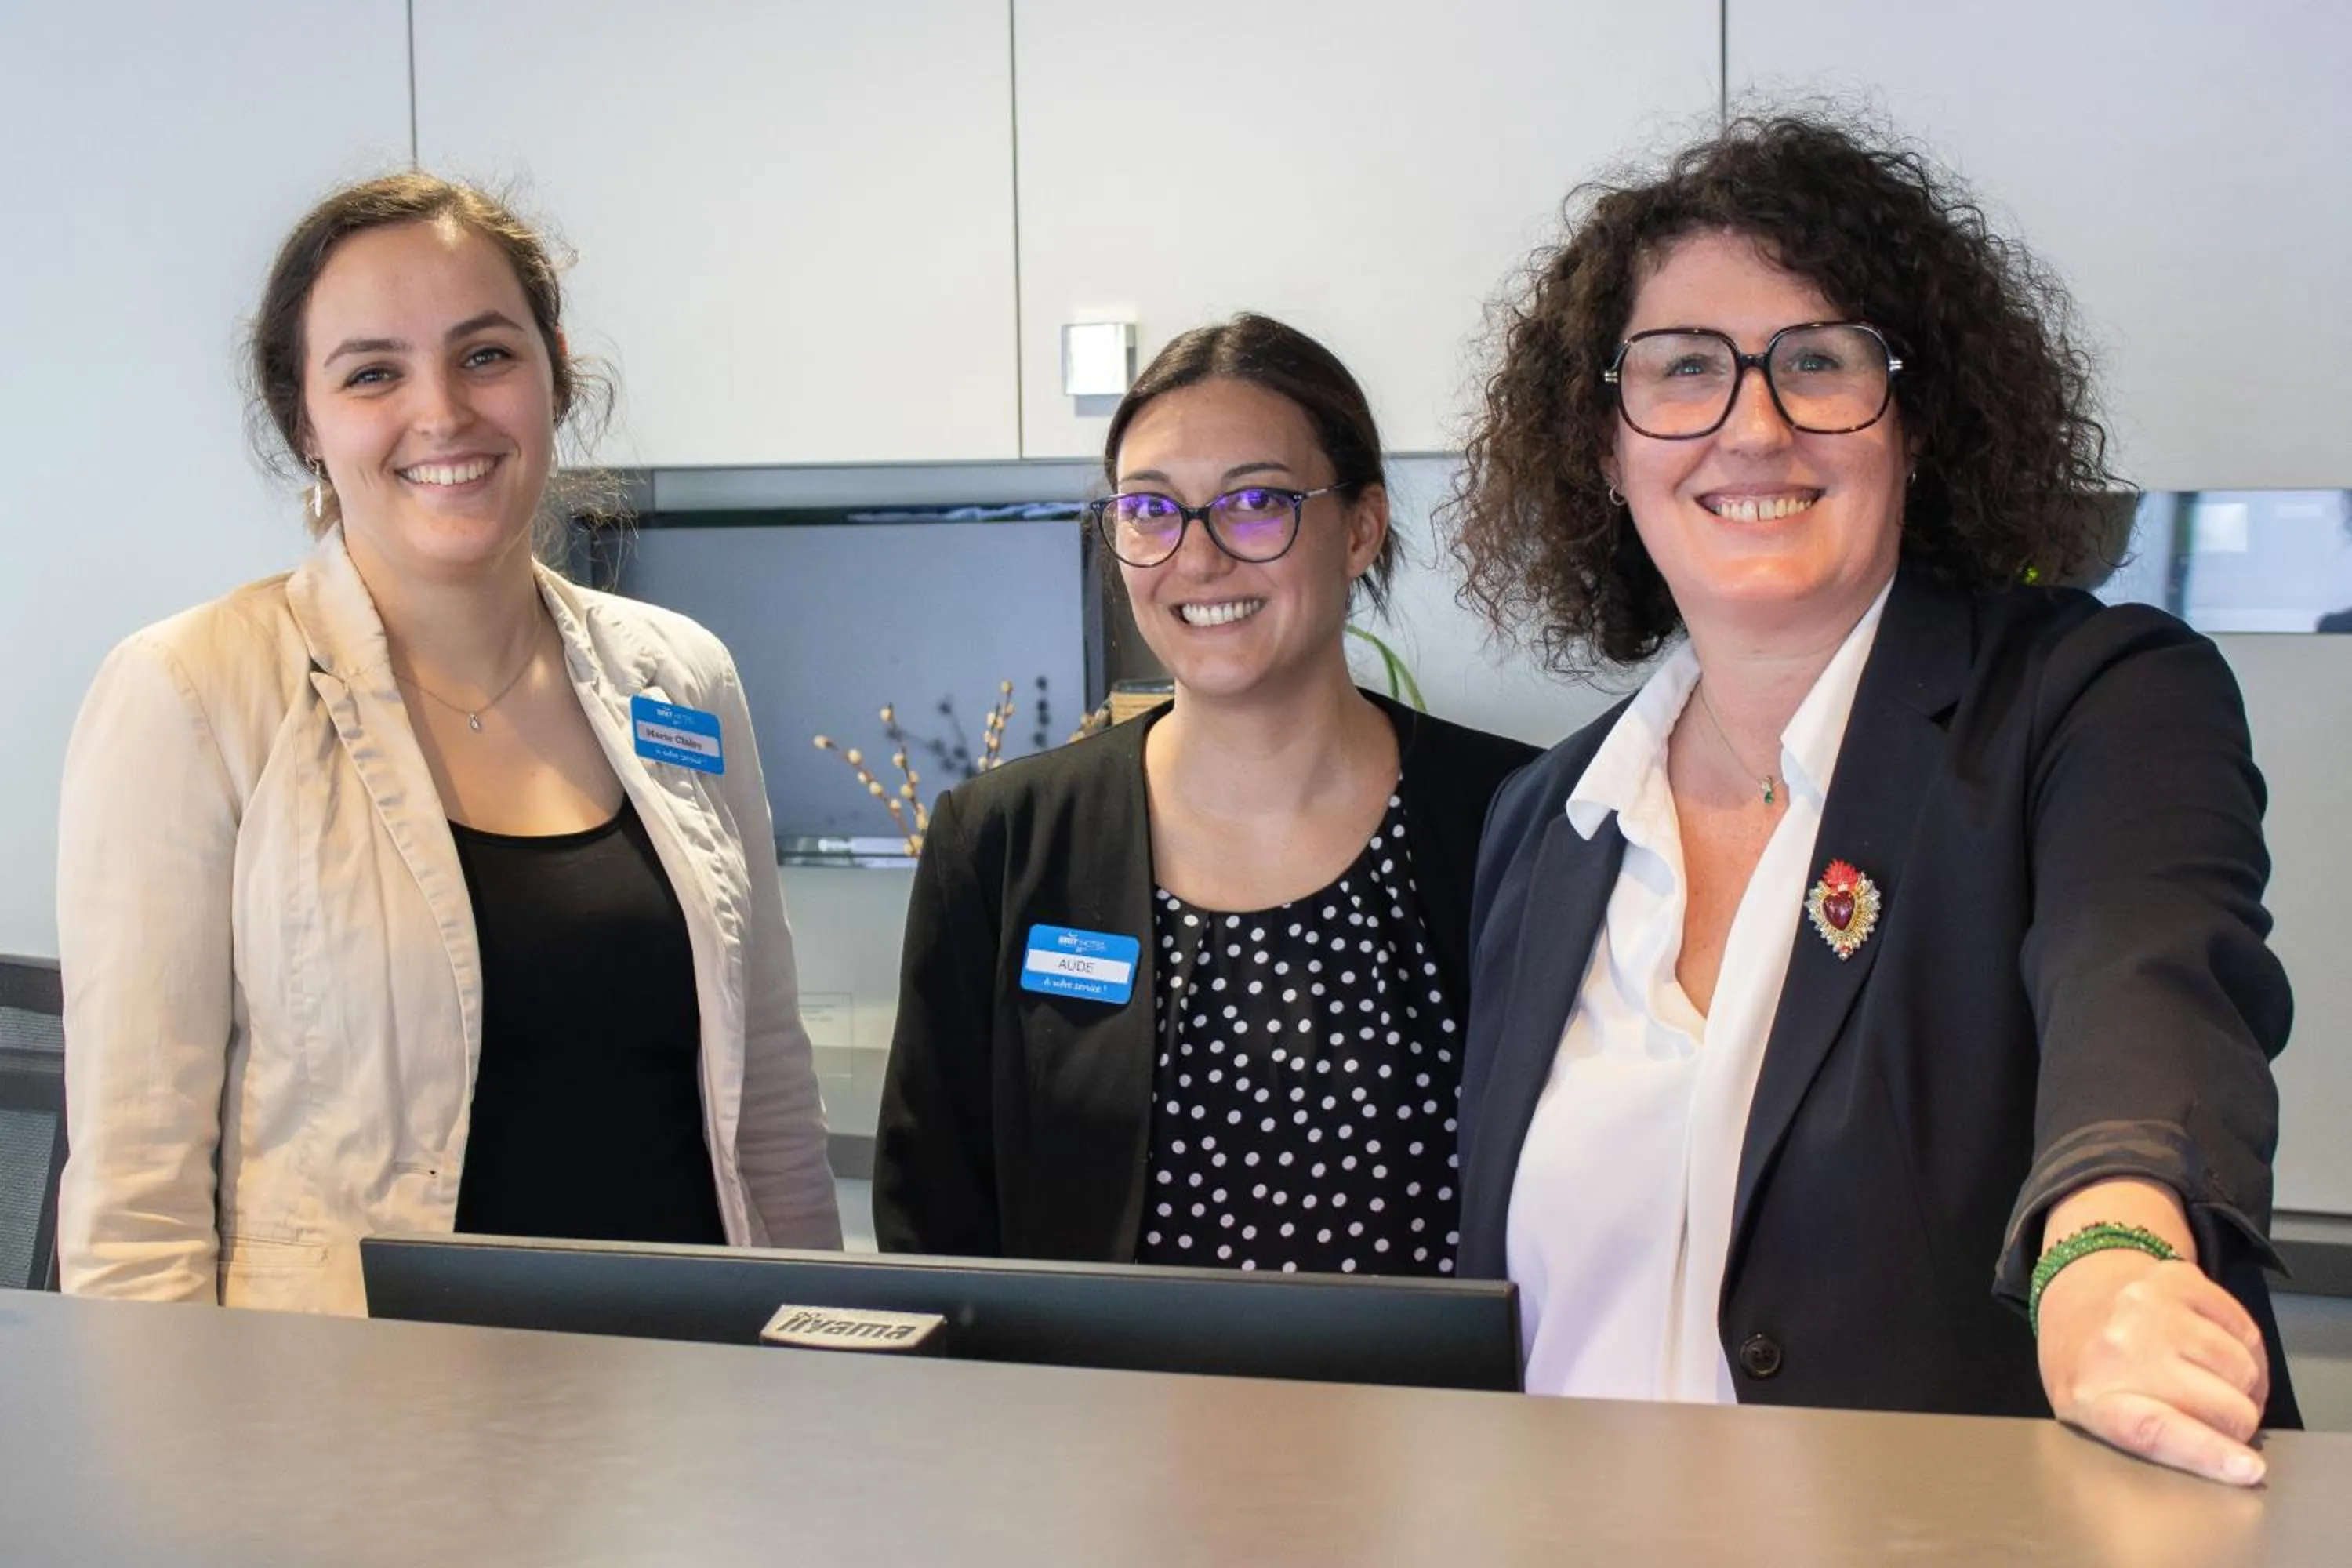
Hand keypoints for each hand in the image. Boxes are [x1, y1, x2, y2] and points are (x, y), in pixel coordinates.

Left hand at [2036, 1248, 2270, 1485]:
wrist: (2078, 1291)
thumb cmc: (2086, 1363)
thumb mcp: (2090, 1415)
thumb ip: (2144, 1441)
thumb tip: (2232, 1466)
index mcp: (2091, 1393)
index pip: (2154, 1429)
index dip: (2209, 1454)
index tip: (2249, 1469)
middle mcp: (2121, 1345)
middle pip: (2224, 1407)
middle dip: (2235, 1426)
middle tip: (2222, 1424)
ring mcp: (2152, 1306)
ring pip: (2243, 1370)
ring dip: (2244, 1389)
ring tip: (2222, 1388)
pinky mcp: (2181, 1280)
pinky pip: (2247, 1332)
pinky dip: (2249, 1354)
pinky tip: (2225, 1357)